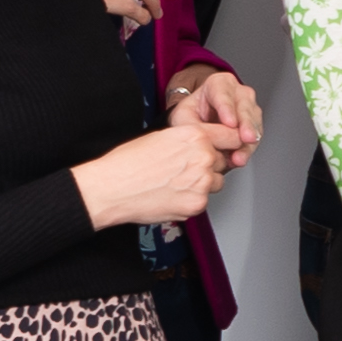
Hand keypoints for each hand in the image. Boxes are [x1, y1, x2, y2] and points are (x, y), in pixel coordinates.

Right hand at [71, 121, 236, 228]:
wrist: (110, 189)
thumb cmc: (127, 163)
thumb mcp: (162, 136)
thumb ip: (190, 139)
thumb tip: (206, 143)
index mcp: (196, 136)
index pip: (232, 136)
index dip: (229, 142)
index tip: (230, 147)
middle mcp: (203, 157)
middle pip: (223, 161)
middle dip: (210, 165)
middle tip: (184, 170)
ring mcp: (202, 182)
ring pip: (216, 182)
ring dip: (203, 183)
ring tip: (174, 183)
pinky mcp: (196, 204)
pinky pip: (203, 201)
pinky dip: (191, 200)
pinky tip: (170, 195)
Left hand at [168, 71, 262, 166]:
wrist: (197, 124)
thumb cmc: (190, 116)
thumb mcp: (183, 118)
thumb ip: (196, 125)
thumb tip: (213, 138)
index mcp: (219, 83)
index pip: (223, 92)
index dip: (227, 108)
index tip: (229, 123)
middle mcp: (238, 93)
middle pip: (245, 107)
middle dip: (246, 125)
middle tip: (245, 139)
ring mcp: (249, 108)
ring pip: (253, 124)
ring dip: (247, 143)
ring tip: (238, 157)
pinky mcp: (254, 126)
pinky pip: (254, 138)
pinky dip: (246, 150)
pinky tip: (239, 159)